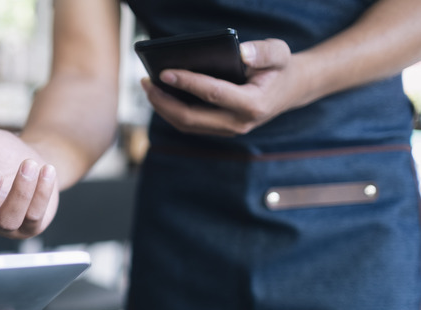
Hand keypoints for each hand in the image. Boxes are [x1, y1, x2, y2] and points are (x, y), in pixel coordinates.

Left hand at [141, 38, 308, 135]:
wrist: (289, 90)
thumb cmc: (280, 69)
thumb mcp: (280, 53)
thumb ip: (264, 52)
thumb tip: (241, 52)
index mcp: (252, 105)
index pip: (213, 94)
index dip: (187, 83)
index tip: (165, 72)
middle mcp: (238, 124)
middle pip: (191, 118)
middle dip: (164, 101)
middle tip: (147, 82)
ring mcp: (227, 130)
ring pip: (186, 125)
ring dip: (163, 107)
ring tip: (148, 87)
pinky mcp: (219, 130)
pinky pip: (190, 124)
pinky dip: (171, 111)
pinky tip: (160, 94)